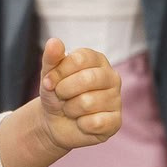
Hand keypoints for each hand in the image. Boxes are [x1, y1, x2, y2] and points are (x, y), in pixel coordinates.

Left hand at [38, 37, 121, 151]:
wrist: (55, 122)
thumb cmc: (56, 93)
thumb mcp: (49, 74)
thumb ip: (51, 58)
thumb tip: (54, 41)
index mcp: (97, 60)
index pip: (79, 59)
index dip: (59, 72)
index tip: (49, 81)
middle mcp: (111, 77)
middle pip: (87, 79)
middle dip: (64, 91)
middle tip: (61, 96)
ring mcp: (116, 99)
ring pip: (88, 103)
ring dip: (70, 109)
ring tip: (71, 109)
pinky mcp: (116, 121)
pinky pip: (95, 122)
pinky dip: (81, 124)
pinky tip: (82, 122)